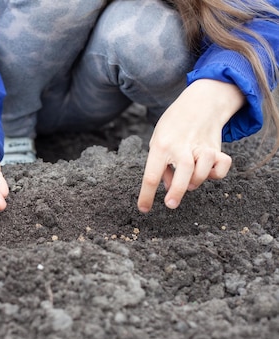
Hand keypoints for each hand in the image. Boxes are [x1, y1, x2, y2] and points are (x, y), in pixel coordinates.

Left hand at [137, 79, 244, 212]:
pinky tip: (209, 171)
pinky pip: (222, 167)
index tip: (143, 209)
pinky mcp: (217, 147)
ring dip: (196, 182)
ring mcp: (201, 147)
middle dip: (177, 191)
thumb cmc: (173, 126)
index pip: (151, 175)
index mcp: (161, 146)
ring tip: (189, 180)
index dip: (147, 195)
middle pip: (183, 173)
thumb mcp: (158, 141)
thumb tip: (167, 188)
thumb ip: (160, 165)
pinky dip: (217, 174)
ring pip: (203, 172)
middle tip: (170, 204)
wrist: (200, 103)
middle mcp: (182, 146)